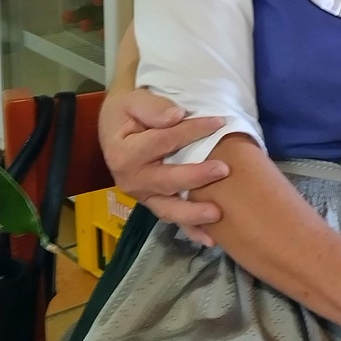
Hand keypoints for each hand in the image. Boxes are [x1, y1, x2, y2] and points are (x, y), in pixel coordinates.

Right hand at [98, 87, 228, 244]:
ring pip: (168, 208)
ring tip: (217, 214)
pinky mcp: (153, 201)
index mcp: (124, 153)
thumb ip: (153, 107)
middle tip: (223, 169)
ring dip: (192, 214)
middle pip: (166, 180)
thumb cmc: (128, 111)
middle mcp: (130, 179)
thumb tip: (175, 116)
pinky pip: (171, 218)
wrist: (117, 125)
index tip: (219, 122)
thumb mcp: (133, 100)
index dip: (192, 131)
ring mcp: (142, 195)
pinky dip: (190, 230)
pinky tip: (210, 240)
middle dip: (195, 177)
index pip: (163, 141)